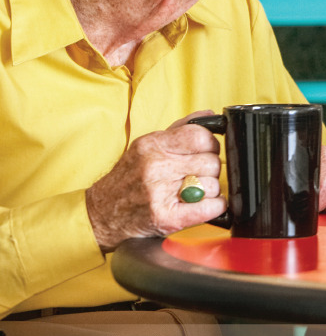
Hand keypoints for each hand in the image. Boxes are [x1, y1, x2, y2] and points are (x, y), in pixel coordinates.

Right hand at [85, 111, 226, 251]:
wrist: (101, 213)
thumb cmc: (128, 179)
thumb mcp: (147, 146)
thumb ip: (180, 129)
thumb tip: (210, 117)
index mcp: (152, 145)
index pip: (200, 136)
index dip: (210, 144)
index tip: (205, 152)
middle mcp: (155, 167)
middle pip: (212, 162)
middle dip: (209, 170)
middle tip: (195, 176)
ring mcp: (160, 193)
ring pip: (214, 186)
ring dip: (209, 191)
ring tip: (190, 193)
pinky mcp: (167, 218)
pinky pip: (212, 207)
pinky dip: (214, 207)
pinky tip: (201, 205)